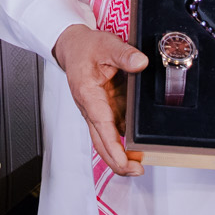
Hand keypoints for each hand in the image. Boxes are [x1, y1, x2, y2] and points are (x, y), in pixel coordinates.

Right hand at [53, 24, 147, 177]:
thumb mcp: (106, 44)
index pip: (101, 126)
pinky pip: (112, 131)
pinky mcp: (103, 111)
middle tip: (137, 170)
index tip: (126, 162)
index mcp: (88, 94)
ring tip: (141, 163)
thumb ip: (124, 54)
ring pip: (106, 141)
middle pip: (101, 143)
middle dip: (117, 161)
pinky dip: (123, 142)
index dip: (114, 147)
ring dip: (121, 154)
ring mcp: (96, 112)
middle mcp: (89, 108)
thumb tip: (141, 63)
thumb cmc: (85, 48)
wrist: (72, 47)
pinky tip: (138, 147)